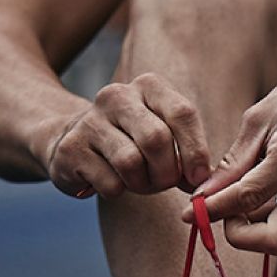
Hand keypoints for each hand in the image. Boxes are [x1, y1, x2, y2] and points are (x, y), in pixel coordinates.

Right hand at [43, 73, 211, 198]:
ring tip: (140, 182)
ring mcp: (90, 120)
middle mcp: (118, 96)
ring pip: (130, 162)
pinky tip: (112, 182)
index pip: (182, 113)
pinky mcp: (70, 148)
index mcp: (149, 86)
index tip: (199, 178)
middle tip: (166, 183)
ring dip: (142, 184)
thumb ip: (187, 152)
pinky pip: (109, 182)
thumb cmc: (132, 141)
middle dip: (167, 172)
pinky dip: (118, 191)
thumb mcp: (163, 134)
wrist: (75, 143)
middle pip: (156, 139)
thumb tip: (205, 181)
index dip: (196, 149)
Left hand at [190, 48, 276, 254]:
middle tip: (221, 215)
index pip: (247, 198)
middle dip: (238, 236)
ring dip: (255, 224)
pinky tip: (270, 185)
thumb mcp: (263, 115)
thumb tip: (201, 198)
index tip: (189, 212)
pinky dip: (274, 213)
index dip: (212, 210)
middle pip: (274, 240)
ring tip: (243, 190)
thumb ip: (234, 162)